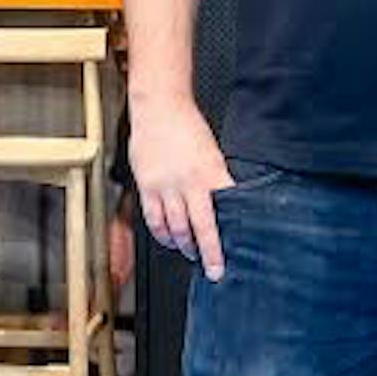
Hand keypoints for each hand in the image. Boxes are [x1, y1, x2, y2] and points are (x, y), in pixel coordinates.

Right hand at [132, 99, 233, 281]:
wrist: (159, 107)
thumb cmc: (187, 126)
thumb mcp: (212, 153)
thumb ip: (215, 180)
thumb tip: (223, 204)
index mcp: (210, 172)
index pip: (222, 214)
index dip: (224, 239)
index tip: (229, 256)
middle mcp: (188, 182)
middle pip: (199, 228)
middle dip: (208, 253)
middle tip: (213, 268)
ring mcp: (165, 186)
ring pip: (175, 228)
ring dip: (185, 246)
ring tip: (192, 253)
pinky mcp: (147, 186)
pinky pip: (154, 219)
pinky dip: (163, 234)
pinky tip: (169, 239)